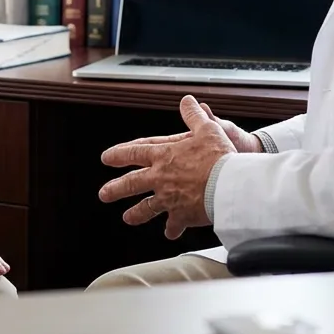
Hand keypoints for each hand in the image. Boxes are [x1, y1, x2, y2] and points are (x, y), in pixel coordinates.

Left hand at [98, 95, 237, 239]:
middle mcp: (161, 177)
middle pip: (131, 183)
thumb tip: (187, 101)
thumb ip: (194, 115)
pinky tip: (170, 232)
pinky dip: (172, 229)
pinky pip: (173, 224)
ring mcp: (168, 198)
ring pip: (146, 208)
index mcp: (164, 155)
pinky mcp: (181, 215)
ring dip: (136, 214)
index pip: (134, 153)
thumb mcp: (208, 129)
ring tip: (127, 218)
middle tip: (104, 194)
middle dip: (115, 189)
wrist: (229, 186)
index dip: (118, 154)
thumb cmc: (219, 156)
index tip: (106, 158)